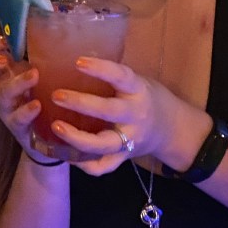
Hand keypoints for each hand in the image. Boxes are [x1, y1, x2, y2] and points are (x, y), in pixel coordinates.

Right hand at [0, 34, 54, 163]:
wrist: (52, 134)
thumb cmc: (44, 95)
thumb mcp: (42, 68)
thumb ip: (42, 47)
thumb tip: (53, 13)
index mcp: (4, 71)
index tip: (5, 39)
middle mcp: (0, 88)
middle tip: (3, 59)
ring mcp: (8, 108)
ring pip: (2, 94)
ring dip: (16, 82)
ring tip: (34, 75)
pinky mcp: (20, 127)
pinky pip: (17, 119)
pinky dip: (26, 110)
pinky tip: (37, 104)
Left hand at [46, 58, 184, 177]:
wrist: (171, 129)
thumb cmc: (146, 98)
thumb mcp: (137, 82)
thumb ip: (113, 78)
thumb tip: (74, 61)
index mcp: (138, 91)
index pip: (121, 76)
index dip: (100, 69)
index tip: (78, 62)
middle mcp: (135, 115)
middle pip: (108, 111)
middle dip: (81, 103)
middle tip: (56, 95)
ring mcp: (130, 139)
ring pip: (103, 144)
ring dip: (77, 138)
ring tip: (56, 126)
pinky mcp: (124, 157)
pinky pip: (103, 166)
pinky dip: (85, 164)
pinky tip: (67, 155)